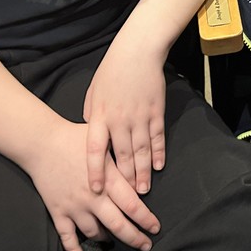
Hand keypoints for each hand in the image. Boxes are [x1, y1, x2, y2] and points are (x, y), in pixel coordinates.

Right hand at [25, 119, 159, 250]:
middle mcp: (93, 197)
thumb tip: (143, 169)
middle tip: (146, 245)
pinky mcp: (58, 212)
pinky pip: (67, 237)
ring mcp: (74, 207)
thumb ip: (123, 159)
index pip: (132, 205)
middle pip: (118, 225)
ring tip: (116, 240)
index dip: (146, 219)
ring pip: (95, 233)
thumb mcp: (105, 144)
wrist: (42, 143)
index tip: (155, 227)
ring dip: (108, 239)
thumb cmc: (76, 139)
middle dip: (135, 238)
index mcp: (107, 180)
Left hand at [84, 40, 167, 194]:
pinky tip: (159, 165)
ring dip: (143, 172)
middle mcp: (119, 120)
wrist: (137, 51)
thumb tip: (91, 133)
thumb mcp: (93, 91)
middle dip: (125, 179)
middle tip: (128, 200)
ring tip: (144, 189)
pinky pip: (157, 137)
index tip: (96, 189)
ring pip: (141, 150)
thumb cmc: (112, 70)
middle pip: (122, 156)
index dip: (95, 171)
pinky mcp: (156, 111)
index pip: (95, 150)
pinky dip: (158, 153)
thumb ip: (91, 114)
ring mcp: (139, 116)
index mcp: (100, 115)